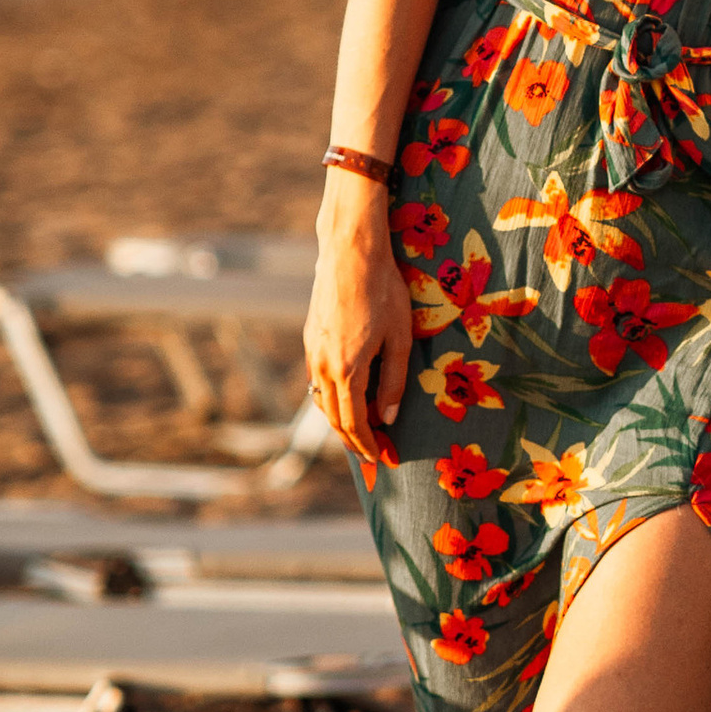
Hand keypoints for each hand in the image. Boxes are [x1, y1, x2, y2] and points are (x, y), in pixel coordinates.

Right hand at [304, 189, 416, 476]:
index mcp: (347, 370)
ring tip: (360, 432)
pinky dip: (330, 397)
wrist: (351, 252)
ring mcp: (312, 351)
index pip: (353, 423)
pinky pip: (317, 379)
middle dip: (352, 440)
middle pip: (333, 417)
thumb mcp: (400, 339)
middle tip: (371, 454)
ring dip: (339, 420)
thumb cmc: (384, 291)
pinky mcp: (310, 337)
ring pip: (321, 399)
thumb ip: (394, 382)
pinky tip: (347, 396)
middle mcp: (322, 365)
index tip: (381, 459)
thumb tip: (387, 418)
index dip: (368, 445)